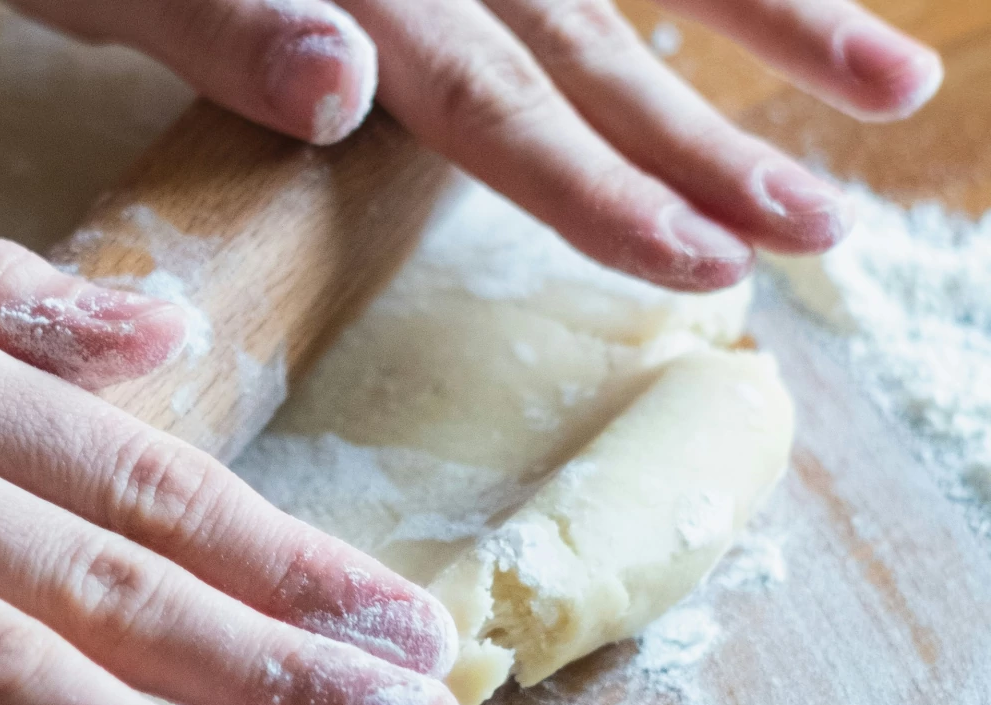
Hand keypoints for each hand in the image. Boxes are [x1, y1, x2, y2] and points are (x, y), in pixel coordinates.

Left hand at [17, 0, 942, 289]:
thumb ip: (226, 24)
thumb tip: (347, 86)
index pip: (489, 100)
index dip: (597, 185)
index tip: (703, 266)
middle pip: (588, 44)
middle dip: (705, 143)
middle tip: (824, 233)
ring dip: (762, 22)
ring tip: (890, 82)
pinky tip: (781, 4)